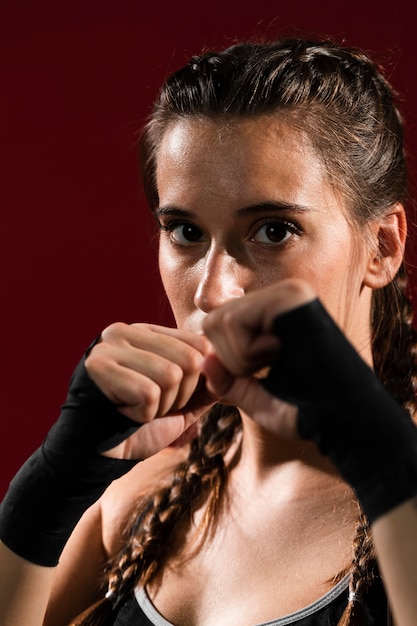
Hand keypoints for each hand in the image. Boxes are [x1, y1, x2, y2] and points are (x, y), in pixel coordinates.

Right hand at [85, 323, 215, 458]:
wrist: (96, 455)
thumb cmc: (141, 426)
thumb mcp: (183, 400)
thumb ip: (208, 381)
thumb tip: (239, 369)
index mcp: (147, 332)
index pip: (201, 344)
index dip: (198, 382)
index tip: (171, 397)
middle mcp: (125, 330)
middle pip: (190, 361)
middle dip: (181, 396)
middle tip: (153, 407)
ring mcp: (109, 346)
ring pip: (171, 376)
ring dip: (161, 406)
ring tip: (137, 409)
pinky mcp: (97, 366)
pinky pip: (148, 393)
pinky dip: (143, 414)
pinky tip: (124, 414)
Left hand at [202, 279, 314, 436]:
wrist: (344, 420)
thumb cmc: (304, 411)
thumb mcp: (256, 398)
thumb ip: (228, 381)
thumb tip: (204, 359)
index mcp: (273, 316)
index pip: (219, 327)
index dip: (229, 361)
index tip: (265, 373)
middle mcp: (279, 296)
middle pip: (214, 321)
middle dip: (232, 360)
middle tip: (272, 367)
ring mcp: (285, 292)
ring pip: (221, 321)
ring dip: (242, 358)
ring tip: (279, 360)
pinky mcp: (288, 296)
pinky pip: (236, 320)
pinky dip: (249, 351)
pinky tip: (282, 352)